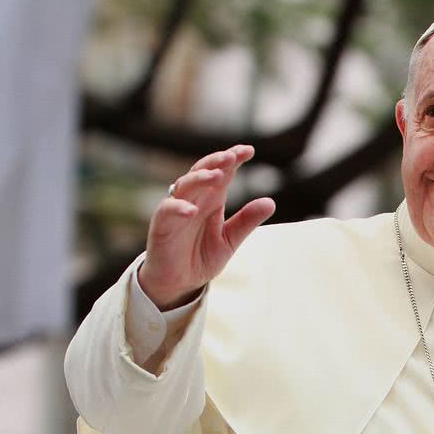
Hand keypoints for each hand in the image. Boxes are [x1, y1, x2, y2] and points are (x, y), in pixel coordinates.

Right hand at [138, 145, 274, 309]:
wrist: (178, 282)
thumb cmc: (201, 256)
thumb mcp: (230, 240)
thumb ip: (247, 221)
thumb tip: (271, 202)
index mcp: (212, 199)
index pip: (223, 172)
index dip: (233, 159)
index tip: (249, 150)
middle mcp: (194, 199)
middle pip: (202, 171)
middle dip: (216, 161)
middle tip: (232, 156)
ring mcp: (177, 210)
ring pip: (184, 185)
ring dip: (199, 178)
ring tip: (216, 175)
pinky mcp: (162, 226)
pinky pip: (167, 211)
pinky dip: (178, 208)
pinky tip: (192, 210)